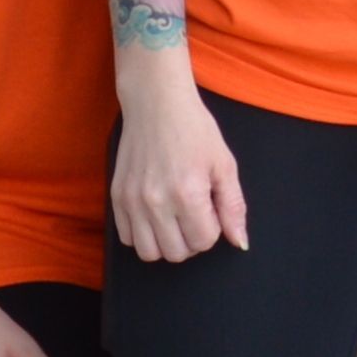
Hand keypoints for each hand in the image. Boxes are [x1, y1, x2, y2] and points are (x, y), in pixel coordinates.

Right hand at [109, 63, 247, 264]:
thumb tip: (240, 242)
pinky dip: (142, 234)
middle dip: (191, 239)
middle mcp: (156, 201)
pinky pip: (127, 238)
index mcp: (188, 193)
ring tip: (174, 218)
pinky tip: (155, 215)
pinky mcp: (117, 196)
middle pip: (176, 253)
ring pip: (149, 252)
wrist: (157, 103)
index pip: (203, 242)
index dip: (212, 229)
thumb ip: (233, 207)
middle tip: (194, 214)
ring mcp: (132, 200)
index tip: (209, 208)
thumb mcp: (224, 165)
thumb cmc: (194, 129)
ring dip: (165, 243)